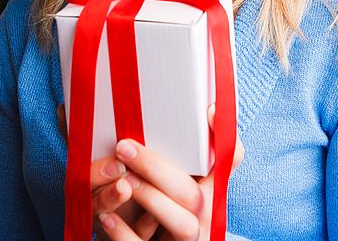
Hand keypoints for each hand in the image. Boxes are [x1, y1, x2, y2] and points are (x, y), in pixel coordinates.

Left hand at [97, 105, 243, 239]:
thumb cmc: (164, 211)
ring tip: (123, 182)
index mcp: (211, 193)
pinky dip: (125, 235)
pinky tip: (107, 217)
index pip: (230, 161)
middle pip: (193, 194)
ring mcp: (189, 240)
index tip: (209, 109)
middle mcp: (205, 217)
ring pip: (182, 224)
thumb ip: (183, 156)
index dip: (226, 139)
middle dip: (158, 169)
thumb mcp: (178, 185)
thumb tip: (194, 109)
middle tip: (125, 147)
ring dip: (150, 199)